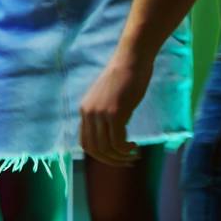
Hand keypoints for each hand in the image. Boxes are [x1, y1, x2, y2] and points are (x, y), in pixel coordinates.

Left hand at [78, 52, 152, 166]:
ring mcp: (100, 113)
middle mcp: (88, 113)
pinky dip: (125, 149)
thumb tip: (112, 134)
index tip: (115, 157)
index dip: (99, 155)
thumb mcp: (109, 99)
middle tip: (127, 161)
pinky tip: (135, 146)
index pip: (85, 142)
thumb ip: (105, 115)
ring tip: (133, 155)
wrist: (132, 59)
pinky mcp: (114, 113)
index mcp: (85, 110)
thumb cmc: (126, 77)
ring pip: (105, 148)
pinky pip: (117, 142)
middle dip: (110, 160)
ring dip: (120, 157)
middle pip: (93, 149)